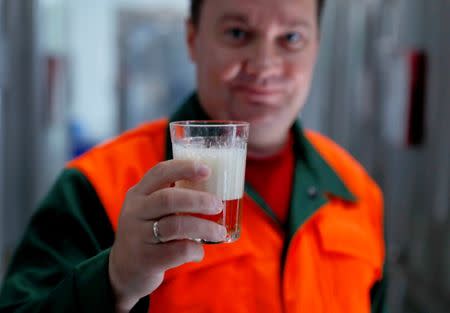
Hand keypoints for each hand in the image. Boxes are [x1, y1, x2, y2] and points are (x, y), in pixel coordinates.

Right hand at [108, 160, 225, 311]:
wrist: (123, 271)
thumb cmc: (147, 233)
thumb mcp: (149, 210)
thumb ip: (171, 198)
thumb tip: (215, 190)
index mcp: (138, 194)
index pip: (159, 173)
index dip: (184, 168)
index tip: (207, 169)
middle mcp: (135, 212)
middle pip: (168, 199)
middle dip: (198, 200)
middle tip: (218, 204)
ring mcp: (138, 236)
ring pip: (176, 226)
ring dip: (204, 228)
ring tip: (219, 232)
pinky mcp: (146, 260)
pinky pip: (178, 251)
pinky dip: (195, 250)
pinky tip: (199, 252)